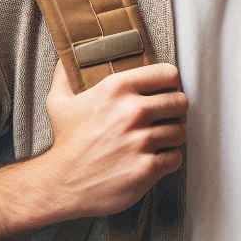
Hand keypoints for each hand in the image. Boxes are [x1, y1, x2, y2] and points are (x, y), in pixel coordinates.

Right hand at [42, 62, 187, 218]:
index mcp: (116, 88)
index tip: (167, 92)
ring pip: (180, 131)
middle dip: (175, 111)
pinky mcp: (147, 167)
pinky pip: (176, 157)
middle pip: (180, 102)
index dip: (171, 84)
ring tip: (157, 141)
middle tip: (164, 119)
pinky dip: (168, 160)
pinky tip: (153, 160)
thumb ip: (65, 75)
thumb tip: (66, 56)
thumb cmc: (65, 142)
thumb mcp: (59, 102)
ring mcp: (141, 140)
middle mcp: (132, 111)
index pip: (168, 74)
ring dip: (172, 137)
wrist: (59, 184)